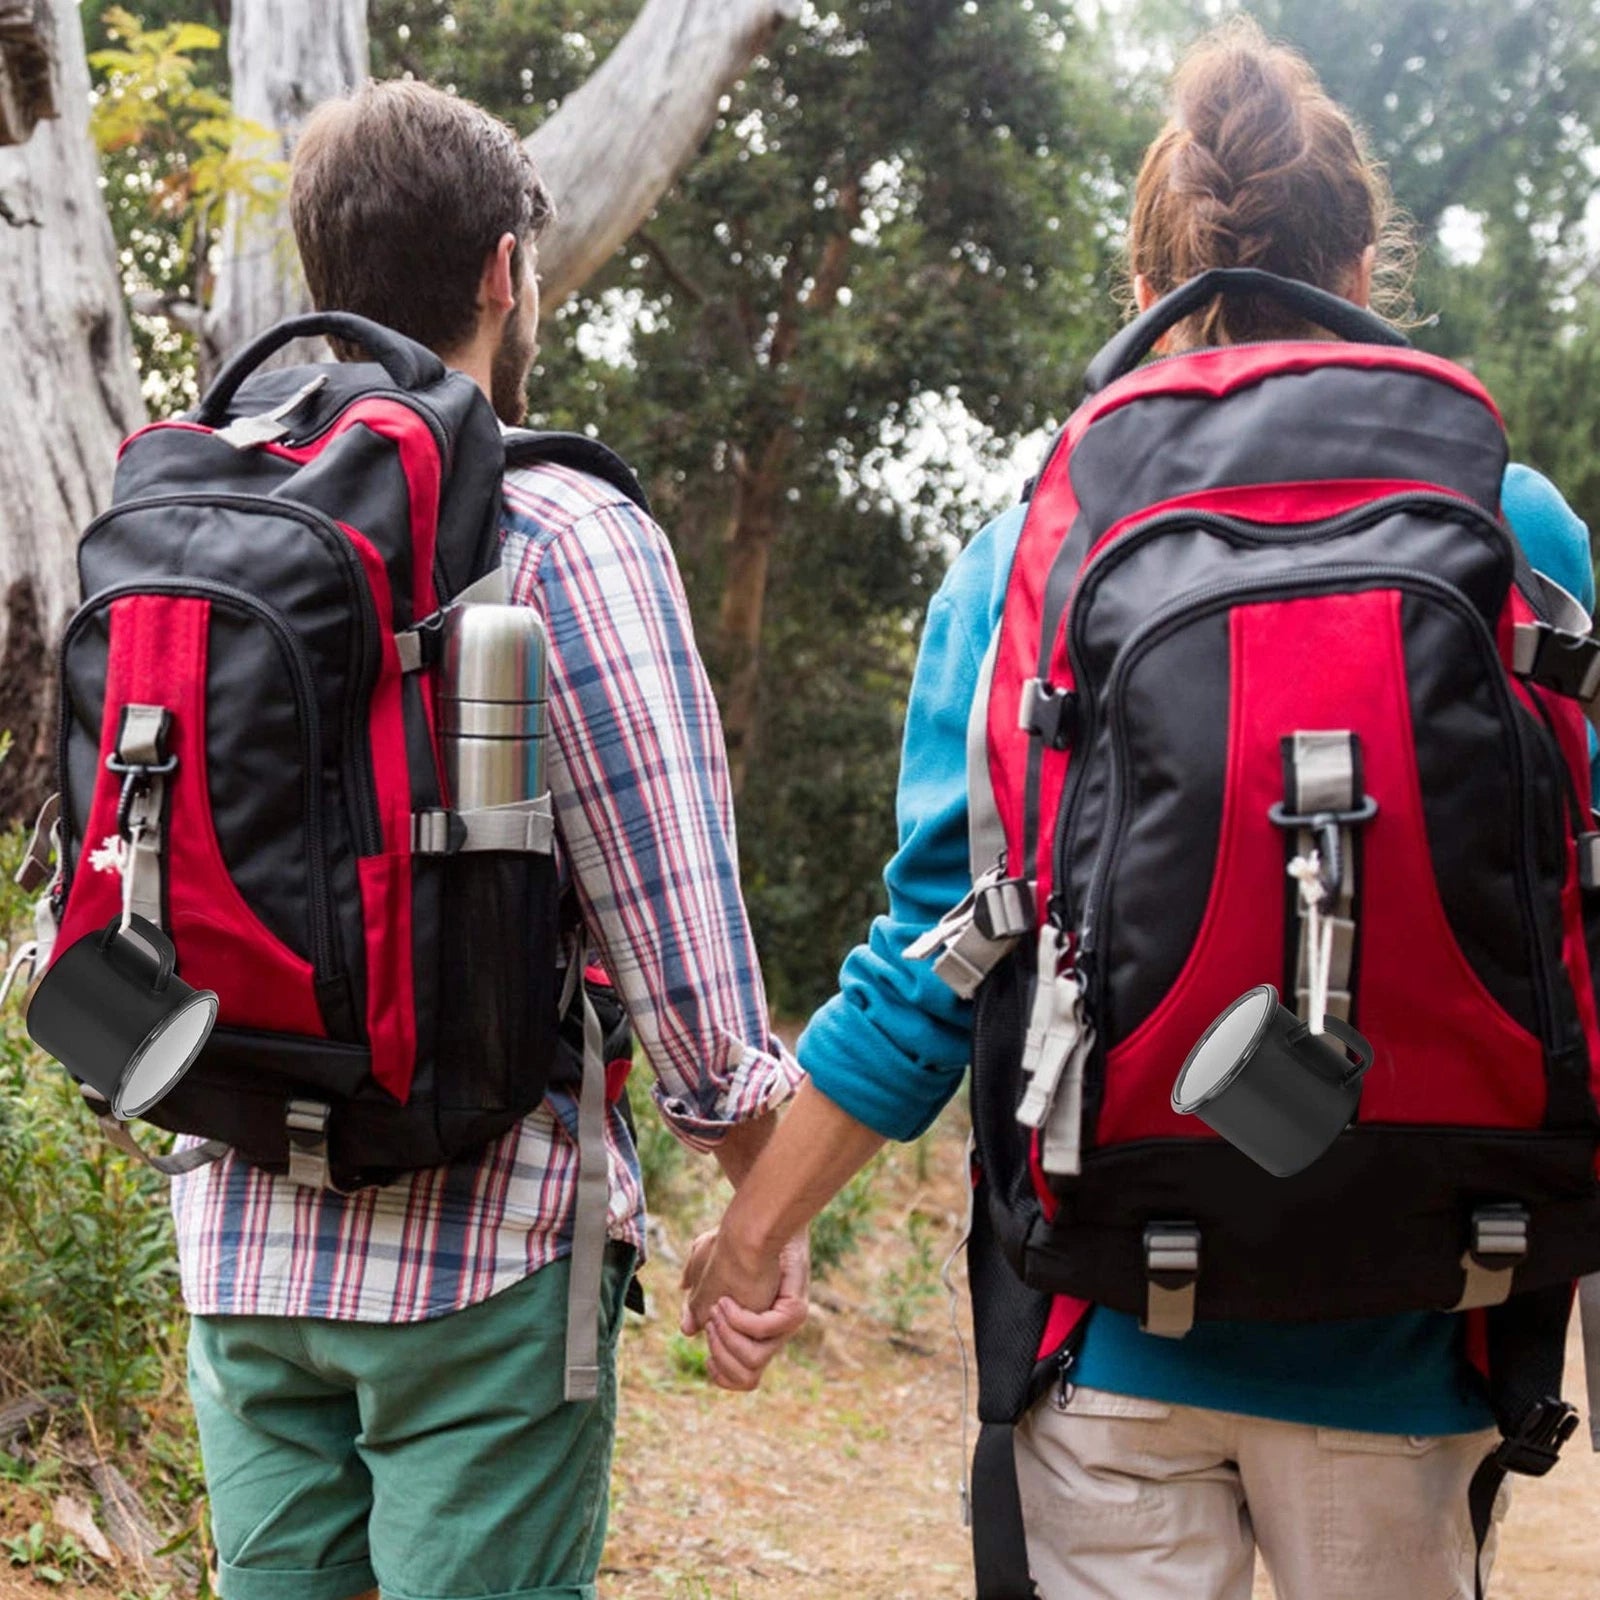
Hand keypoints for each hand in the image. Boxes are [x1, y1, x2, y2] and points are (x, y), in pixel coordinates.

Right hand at [679, 1226, 808, 1391]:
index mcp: (756, 1332)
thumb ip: (697, 1306)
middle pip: (747, 1377)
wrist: (754, 1223)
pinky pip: (762, 1332)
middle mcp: (775, 1333)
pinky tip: (728, 1300)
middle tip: (711, 1323)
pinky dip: (740, 1320)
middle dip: (720, 1353)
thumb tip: (689, 1329)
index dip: (723, 1377)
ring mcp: (787, 1324)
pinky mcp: (795, 1311)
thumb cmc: (729, 1246)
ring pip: (753, 1360)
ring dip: (727, 1337)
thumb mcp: (705, 1280)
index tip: (708, 1360)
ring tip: (720, 1308)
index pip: (746, 1378)